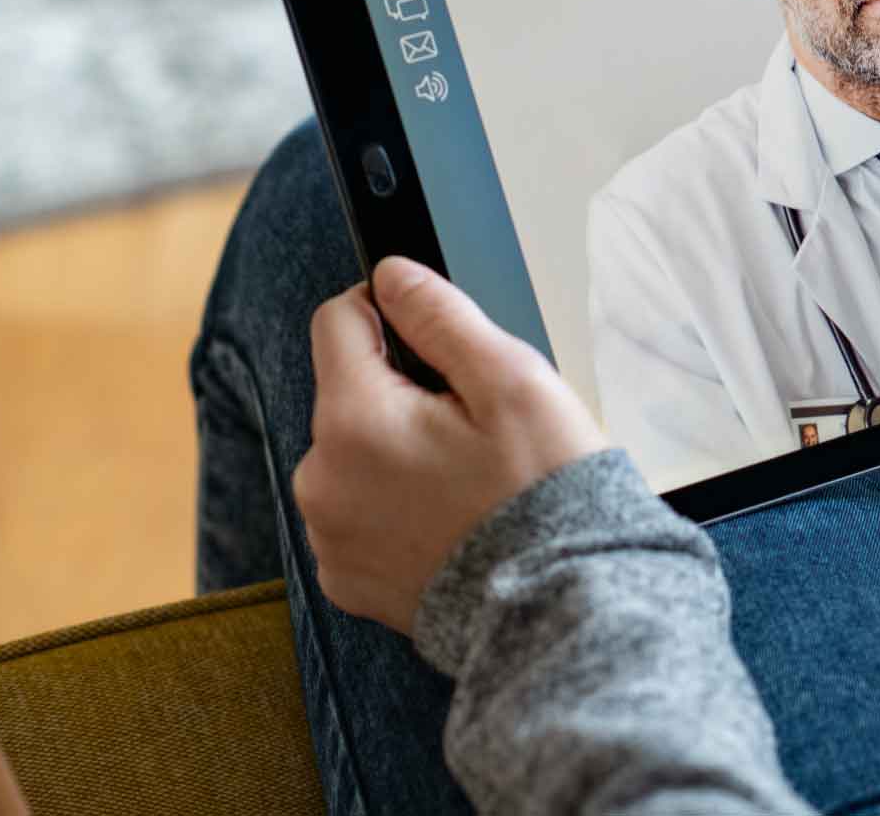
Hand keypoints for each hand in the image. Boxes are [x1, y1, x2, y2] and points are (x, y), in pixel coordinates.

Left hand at [294, 257, 605, 633]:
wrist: (559, 605)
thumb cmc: (544, 491)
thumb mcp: (510, 379)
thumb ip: (441, 316)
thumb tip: (391, 275)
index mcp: (353, 420)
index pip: (336, 321)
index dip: (386, 309)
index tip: (432, 331)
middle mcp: (321, 481)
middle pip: (348, 395)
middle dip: (403, 394)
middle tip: (477, 426)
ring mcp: (330, 537)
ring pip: (354, 456)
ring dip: (397, 453)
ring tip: (470, 480)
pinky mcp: (348, 581)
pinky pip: (361, 516)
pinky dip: (397, 510)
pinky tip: (454, 520)